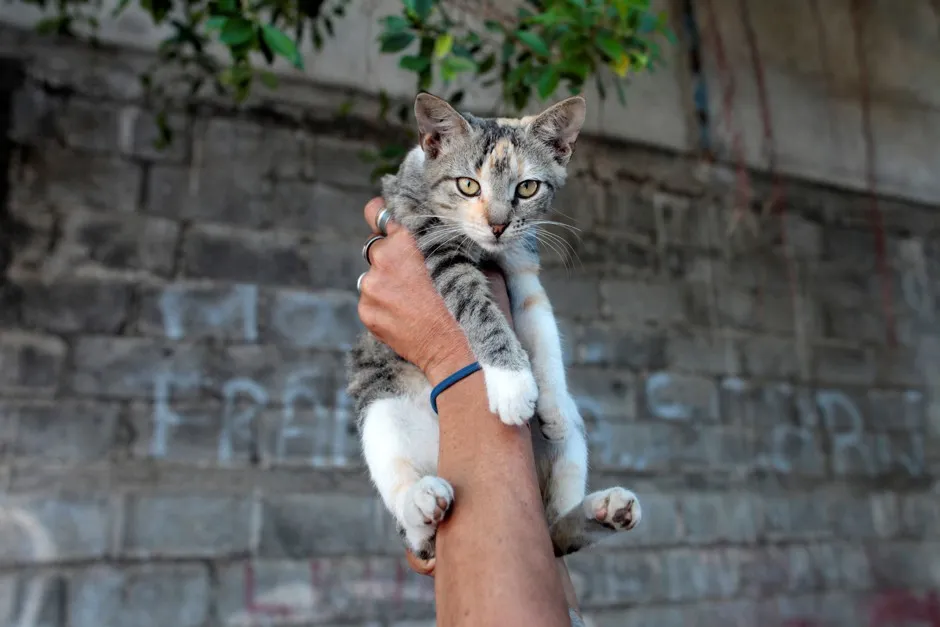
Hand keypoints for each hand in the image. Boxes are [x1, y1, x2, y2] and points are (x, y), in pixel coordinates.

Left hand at [357, 198, 513, 383]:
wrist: (461, 352)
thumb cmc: (474, 306)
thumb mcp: (472, 264)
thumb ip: (450, 245)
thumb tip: (447, 237)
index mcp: (409, 239)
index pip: (380, 213)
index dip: (385, 218)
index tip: (388, 224)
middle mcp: (384, 258)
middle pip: (375, 246)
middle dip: (390, 256)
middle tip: (411, 274)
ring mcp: (372, 287)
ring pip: (372, 276)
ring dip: (386, 283)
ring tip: (412, 301)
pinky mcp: (367, 312)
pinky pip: (370, 301)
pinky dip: (383, 306)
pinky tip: (406, 316)